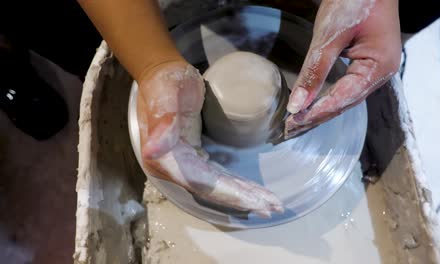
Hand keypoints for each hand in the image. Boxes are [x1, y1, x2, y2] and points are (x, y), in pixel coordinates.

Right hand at [136, 61, 282, 217]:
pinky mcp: (194, 156)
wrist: (162, 74)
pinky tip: (251, 189)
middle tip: (274, 207)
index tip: (256, 201)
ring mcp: (184, 163)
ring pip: (217, 185)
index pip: (202, 183)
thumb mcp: (164, 98)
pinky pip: (217, 175)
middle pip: (212, 189)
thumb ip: (161, 124)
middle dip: (243, 199)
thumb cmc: (164, 83)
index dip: (229, 194)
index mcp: (166, 158)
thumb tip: (152, 151)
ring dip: (243, 195)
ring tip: (269, 203)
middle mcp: (174, 167)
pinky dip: (235, 184)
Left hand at [285, 0, 400, 137]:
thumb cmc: (356, 0)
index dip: (316, 112)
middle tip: (289, 130)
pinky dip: (327, 99)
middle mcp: (380, 74)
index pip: (343, 98)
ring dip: (320, 112)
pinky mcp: (365, 65)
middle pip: (344, 104)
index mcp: (378, 67)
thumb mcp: (330, 35)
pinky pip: (345, 89)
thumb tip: (298, 103)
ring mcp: (374, 70)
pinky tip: (312, 107)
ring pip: (344, 99)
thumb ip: (314, 70)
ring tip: (297, 125)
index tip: (294, 122)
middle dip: (316, 118)